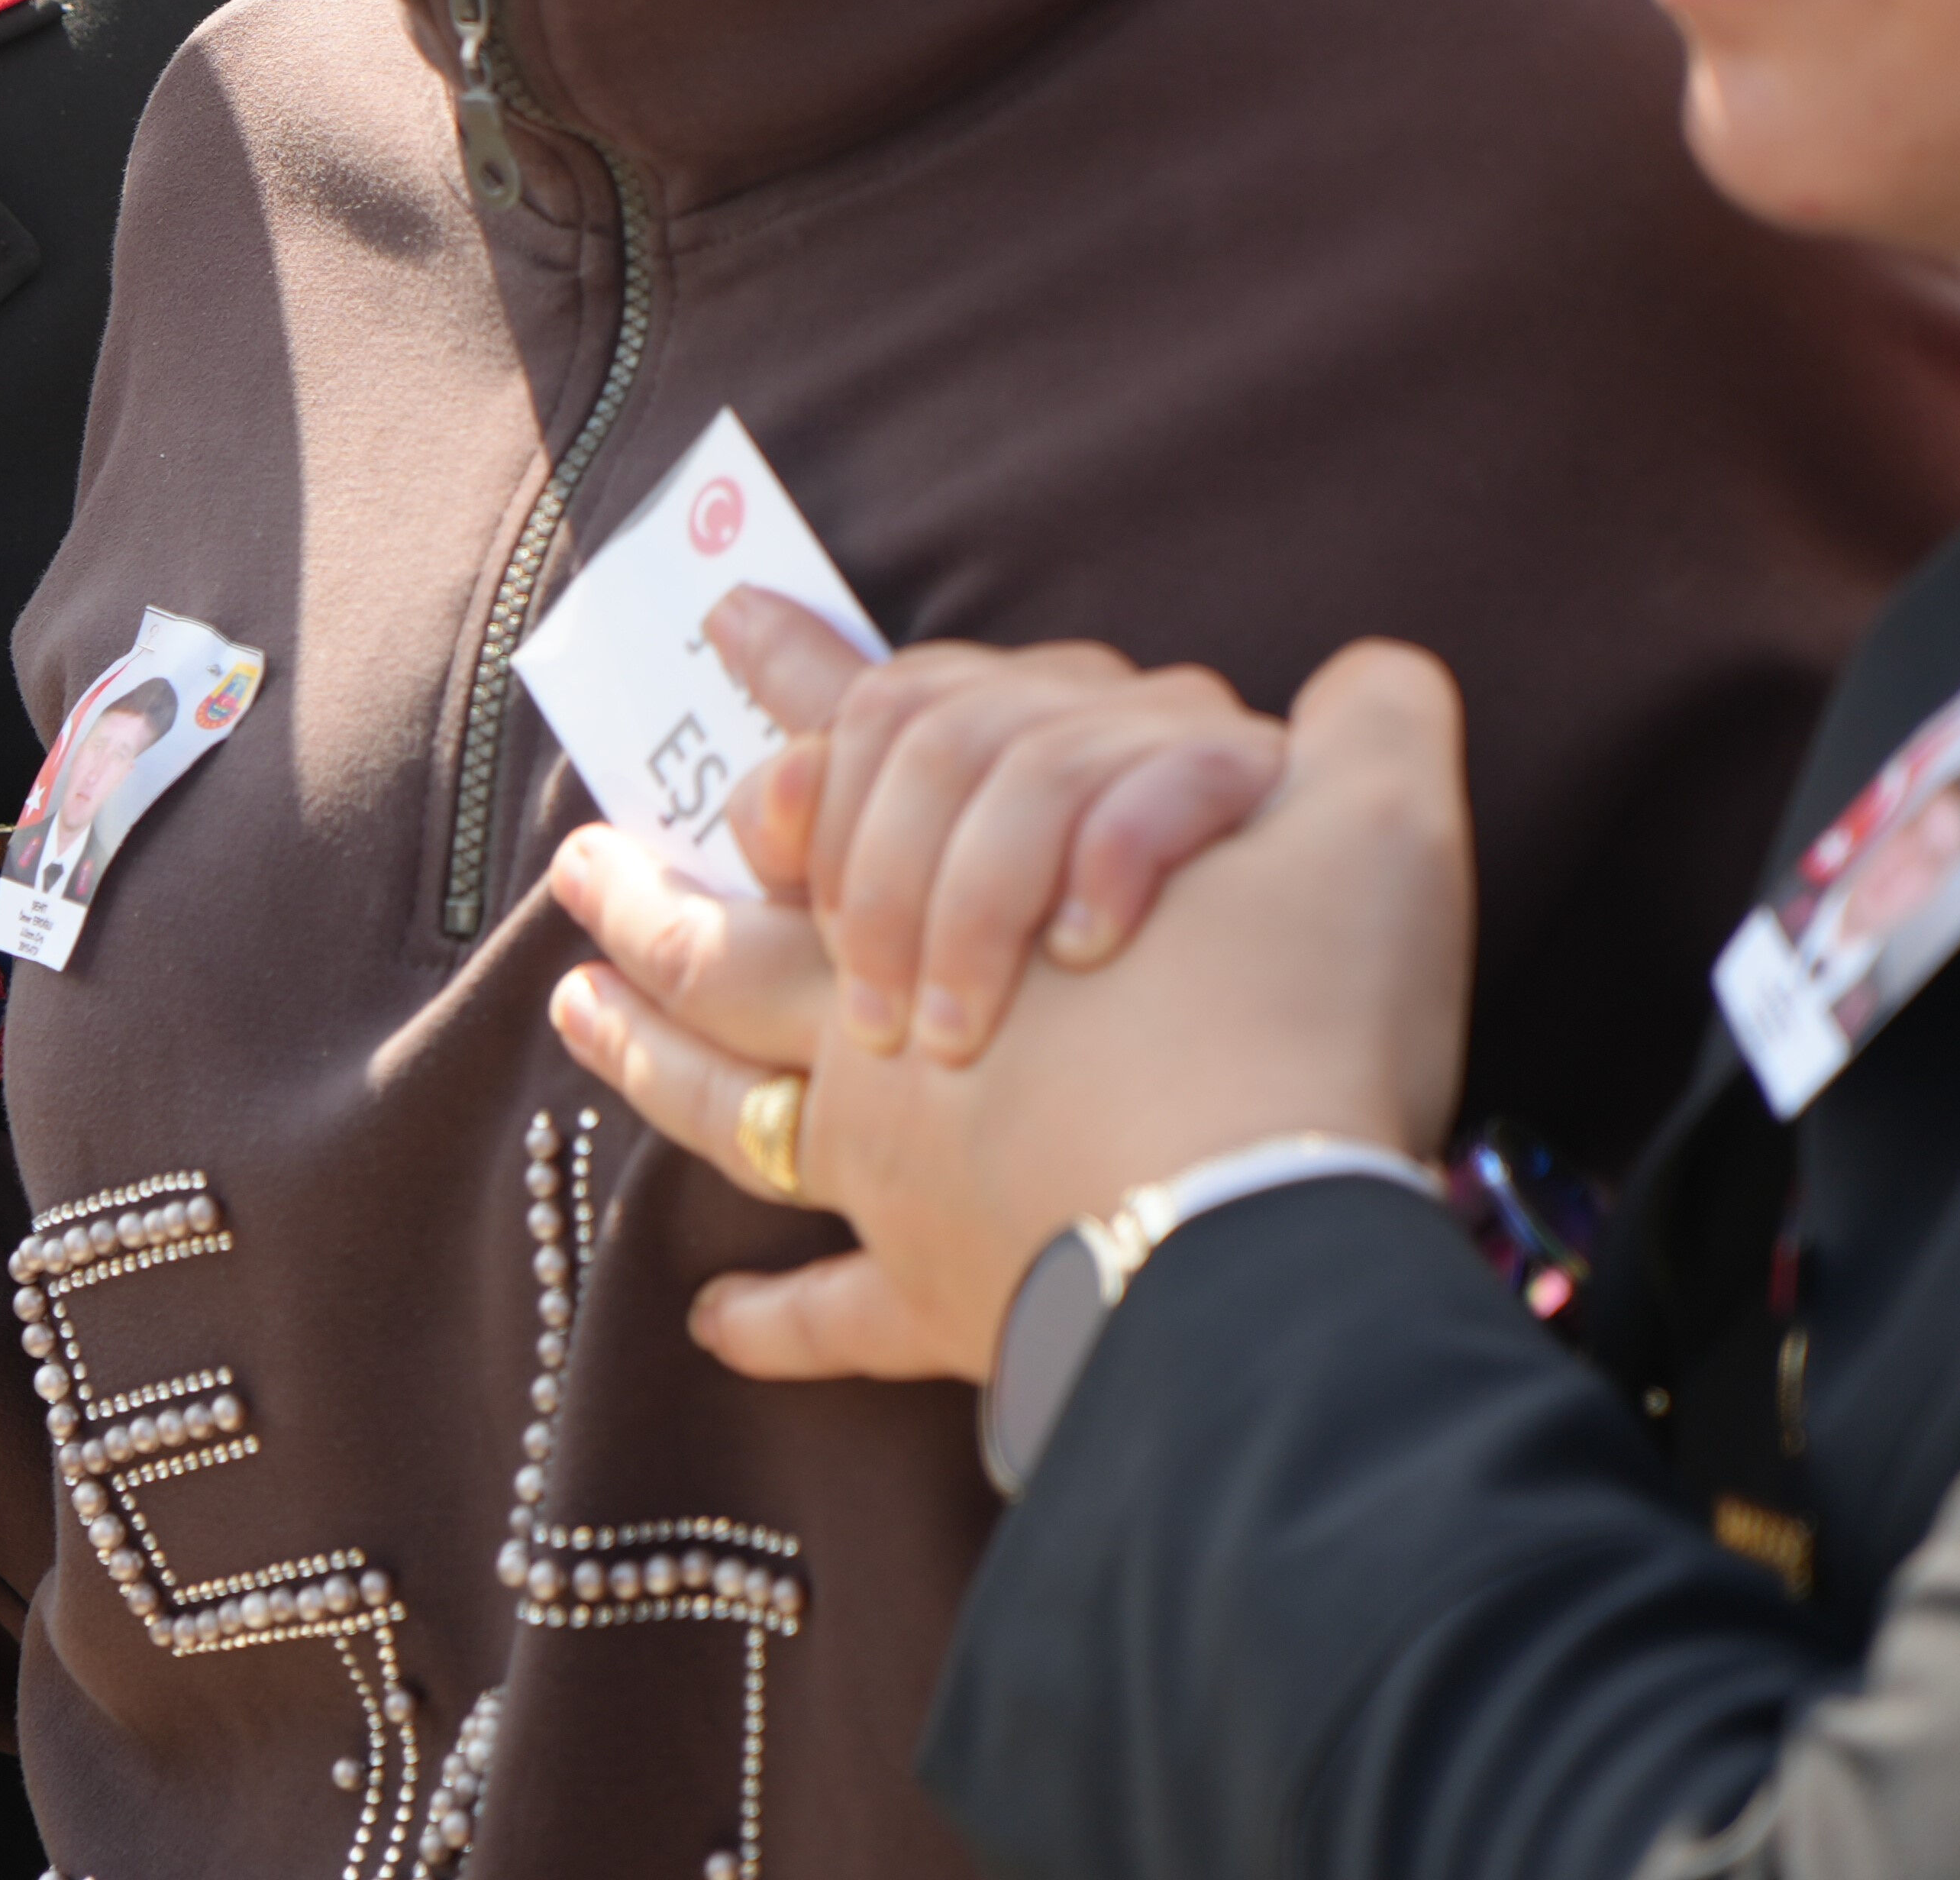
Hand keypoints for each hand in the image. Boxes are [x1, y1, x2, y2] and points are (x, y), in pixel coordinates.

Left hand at [553, 637, 1475, 1384]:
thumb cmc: (1304, 1005)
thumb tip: (1383, 681)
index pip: (883, 740)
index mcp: (999, 886)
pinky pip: (842, 1318)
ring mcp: (915, 1170)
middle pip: (749, 942)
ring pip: (744, 1110)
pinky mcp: (954, 1302)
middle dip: (659, 899)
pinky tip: (719, 1327)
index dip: (810, 684)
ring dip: (657, 1067)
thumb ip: (1376, 726)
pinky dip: (779, 1326)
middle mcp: (917, 1020)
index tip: (726, 632)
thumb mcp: (1381, 813)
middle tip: (579, 869)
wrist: (1268, 1219)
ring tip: (576, 1016)